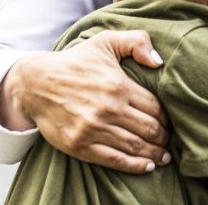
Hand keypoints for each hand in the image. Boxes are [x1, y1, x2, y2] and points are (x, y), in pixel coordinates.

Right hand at [0, 30, 170, 171]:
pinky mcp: (80, 145)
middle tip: (170, 142)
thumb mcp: (105, 41)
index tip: (171, 123)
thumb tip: (159, 61)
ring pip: (135, 146)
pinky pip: (114, 160)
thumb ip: (136, 41)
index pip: (155, 107)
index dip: (167, 118)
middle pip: (149, 129)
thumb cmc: (74, 62)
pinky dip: (135, 166)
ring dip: (155, 154)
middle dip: (164, 138)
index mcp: (118, 85)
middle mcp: (108, 108)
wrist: (36, 83)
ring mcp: (93, 129)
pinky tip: (147, 166)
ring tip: (164, 157)